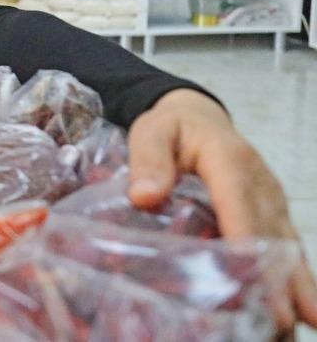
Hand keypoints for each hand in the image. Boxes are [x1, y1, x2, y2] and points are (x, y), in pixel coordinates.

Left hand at [127, 88, 316, 329]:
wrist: (198, 119)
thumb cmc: (173, 129)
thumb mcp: (152, 131)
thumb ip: (148, 159)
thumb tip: (143, 197)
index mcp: (229, 159)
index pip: (238, 199)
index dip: (245, 235)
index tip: (249, 272)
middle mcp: (259, 183)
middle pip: (270, 231)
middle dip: (275, 276)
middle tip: (279, 318)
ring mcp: (271, 201)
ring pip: (286, 246)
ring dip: (293, 286)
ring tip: (292, 325)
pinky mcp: (273, 215)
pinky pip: (286, 248)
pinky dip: (293, 279)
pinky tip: (298, 312)